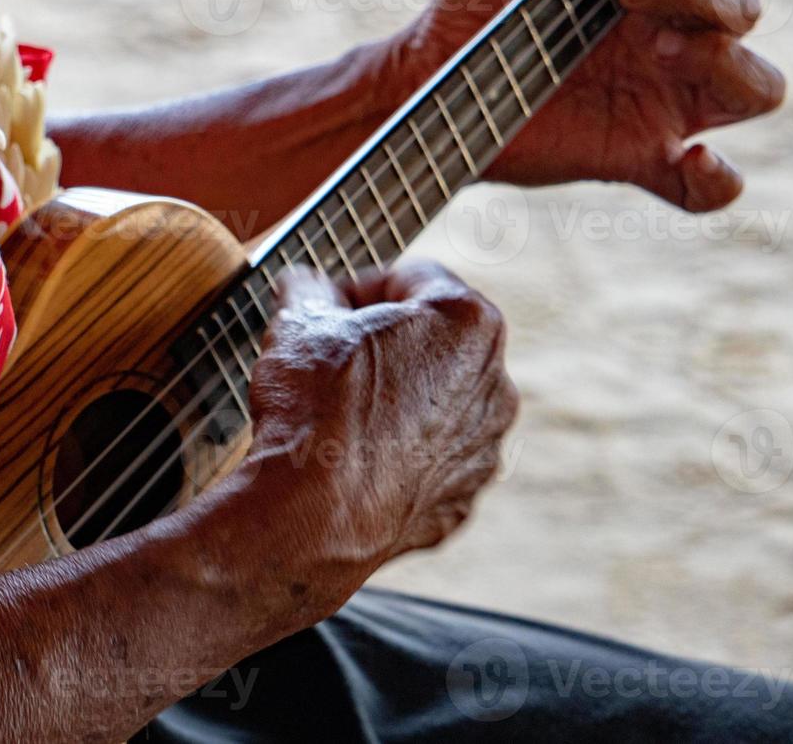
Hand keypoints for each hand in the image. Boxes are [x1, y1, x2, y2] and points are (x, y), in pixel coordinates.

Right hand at [241, 261, 518, 605]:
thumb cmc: (315, 409)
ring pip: (436, 404)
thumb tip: (306, 287)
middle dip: (385, 344)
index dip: (358, 287)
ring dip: (396, 400)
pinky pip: (429, 461)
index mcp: (467, 322)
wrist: (312, 515)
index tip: (325, 307)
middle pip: (434, 341)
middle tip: (329, 356)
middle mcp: (494, 382)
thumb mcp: (299, 323)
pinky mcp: (461, 499)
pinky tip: (352, 459)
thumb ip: (310, 290)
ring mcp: (483, 447)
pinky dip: (397, 456)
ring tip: (338, 413)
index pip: (412, 278)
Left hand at [390, 0, 784, 212]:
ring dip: (727, 65)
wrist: (430, 78)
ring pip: (760, 87)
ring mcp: (665, 99)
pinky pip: (710, 186)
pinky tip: (684, 157)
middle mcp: (678, 36)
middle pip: (752, 9)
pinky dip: (715, 178)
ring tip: (659, 55)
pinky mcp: (639, 156)